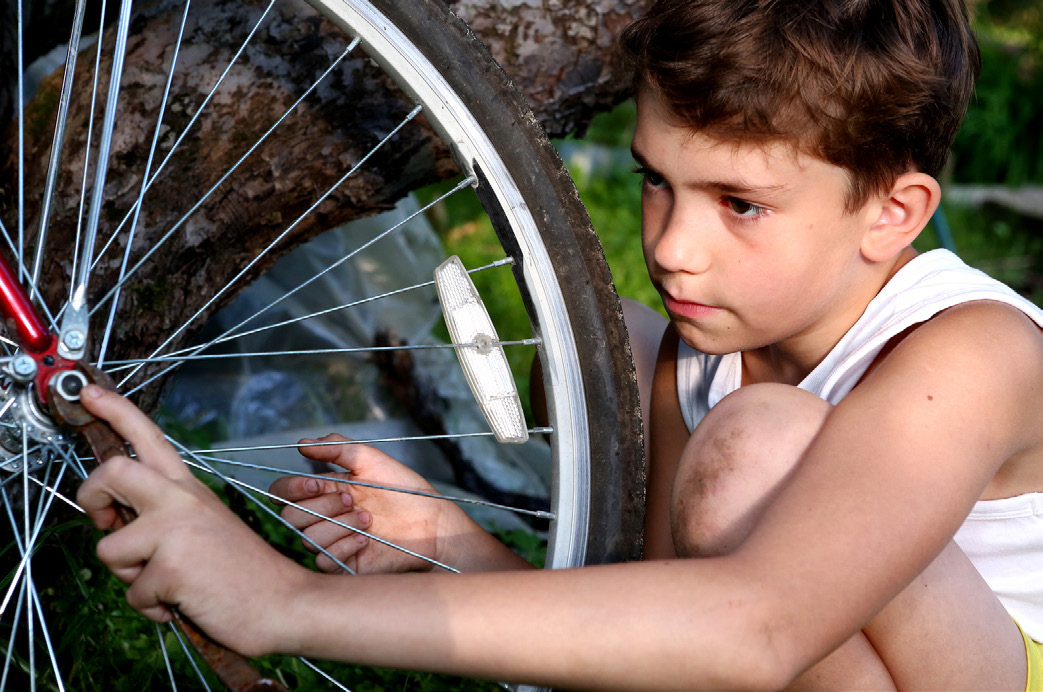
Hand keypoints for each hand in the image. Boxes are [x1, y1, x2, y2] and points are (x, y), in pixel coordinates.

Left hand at [76, 385, 310, 656]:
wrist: (283, 602)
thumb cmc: (241, 572)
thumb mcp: (204, 527)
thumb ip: (162, 515)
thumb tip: (113, 520)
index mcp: (190, 489)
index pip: (149, 436)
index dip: (114, 410)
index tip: (88, 392)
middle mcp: (182, 499)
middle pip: (113, 470)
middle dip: (91, 497)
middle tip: (105, 520)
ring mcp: (177, 530)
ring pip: (110, 548)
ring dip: (130, 576)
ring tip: (169, 580)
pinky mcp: (172, 566)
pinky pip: (133, 593)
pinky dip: (152, 607)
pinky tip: (183, 601)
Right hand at [270, 435, 483, 573]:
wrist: (430, 521)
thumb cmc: (402, 489)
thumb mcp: (370, 460)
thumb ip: (336, 449)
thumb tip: (301, 444)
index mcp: (324, 491)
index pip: (284, 492)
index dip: (292, 488)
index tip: (318, 483)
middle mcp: (323, 516)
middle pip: (291, 516)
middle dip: (321, 505)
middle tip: (352, 500)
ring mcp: (332, 541)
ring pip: (307, 538)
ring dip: (338, 525)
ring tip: (368, 519)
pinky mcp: (344, 564)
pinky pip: (322, 560)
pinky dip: (342, 546)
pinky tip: (365, 539)